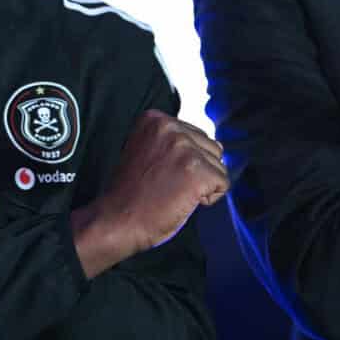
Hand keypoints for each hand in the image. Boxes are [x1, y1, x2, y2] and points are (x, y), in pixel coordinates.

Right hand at [70, 111, 227, 277]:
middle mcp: (170, 127)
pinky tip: (182, 201)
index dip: (184, 161)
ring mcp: (184, 148)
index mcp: (154, 118)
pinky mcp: (197, 172)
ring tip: (174, 192)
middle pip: (211, 147)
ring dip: (203, 184)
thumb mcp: (145, 150)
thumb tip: (214, 145)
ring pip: (219, 165)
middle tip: (168, 185)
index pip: (195, 135)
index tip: (160, 173)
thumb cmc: (130, 194)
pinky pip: (223, 184)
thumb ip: (171, 141)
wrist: (116, 221)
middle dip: (198, 170)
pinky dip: (209, 198)